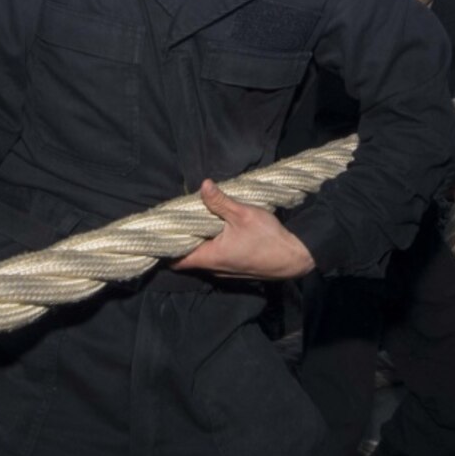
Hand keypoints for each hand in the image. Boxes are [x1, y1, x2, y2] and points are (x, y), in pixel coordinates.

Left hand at [171, 181, 315, 278]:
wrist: (295, 258)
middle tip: (175, 219)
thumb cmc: (268, 238)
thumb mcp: (243, 214)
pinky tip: (212, 228)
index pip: (176, 260)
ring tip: (191, 220)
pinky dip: (209, 244)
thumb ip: (220, 201)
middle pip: (187, 257)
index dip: (165, 247)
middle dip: (180, 239)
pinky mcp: (234, 267)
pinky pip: (214, 257)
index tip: (159, 231)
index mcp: (211, 258)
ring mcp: (224, 270)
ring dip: (196, 241)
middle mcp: (213, 268)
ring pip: (201, 256)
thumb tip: (203, 185)